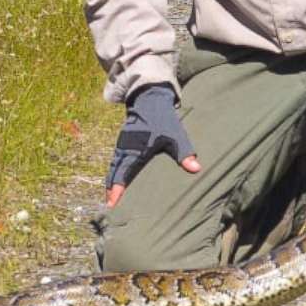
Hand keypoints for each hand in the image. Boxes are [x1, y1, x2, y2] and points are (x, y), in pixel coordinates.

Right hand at [105, 84, 198, 207]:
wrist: (150, 99)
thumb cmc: (164, 119)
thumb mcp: (176, 135)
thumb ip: (185, 153)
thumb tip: (196, 169)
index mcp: (138, 147)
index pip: (124, 170)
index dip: (118, 186)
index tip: (113, 201)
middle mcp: (126, 147)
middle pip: (115, 170)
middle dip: (111, 188)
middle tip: (109, 206)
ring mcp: (123, 144)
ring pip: (114, 166)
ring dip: (112, 181)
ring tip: (110, 199)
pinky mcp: (123, 143)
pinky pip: (116, 160)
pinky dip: (114, 172)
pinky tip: (115, 182)